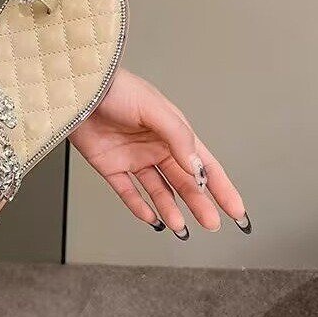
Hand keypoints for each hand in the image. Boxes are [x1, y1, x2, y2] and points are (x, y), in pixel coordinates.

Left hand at [69, 68, 248, 237]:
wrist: (81, 90)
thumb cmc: (117, 89)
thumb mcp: (155, 109)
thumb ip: (178, 138)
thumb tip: (197, 168)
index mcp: (173, 133)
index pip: (204, 165)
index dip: (221, 188)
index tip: (236, 210)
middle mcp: (155, 147)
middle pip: (183, 182)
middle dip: (199, 204)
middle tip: (211, 223)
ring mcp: (133, 158)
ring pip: (158, 190)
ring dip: (170, 208)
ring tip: (181, 227)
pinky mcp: (110, 166)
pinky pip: (127, 192)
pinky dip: (139, 206)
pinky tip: (151, 218)